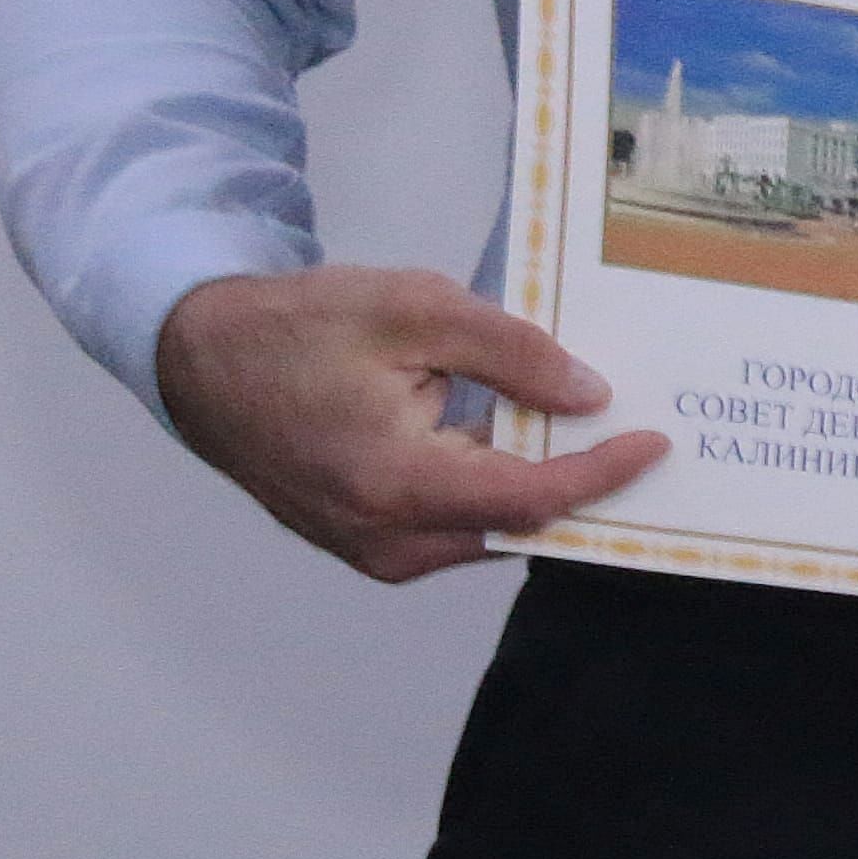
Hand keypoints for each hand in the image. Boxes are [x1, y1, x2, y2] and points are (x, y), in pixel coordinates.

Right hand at [148, 266, 670, 585]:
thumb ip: (513, 354)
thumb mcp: (417, 311)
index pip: (529, 498)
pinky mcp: (363, 539)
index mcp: (394, 483)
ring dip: (540, 488)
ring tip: (601, 440)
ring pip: (486, 530)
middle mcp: (382, 537)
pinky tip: (530, 446)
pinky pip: (452, 526)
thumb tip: (590, 396)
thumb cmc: (301, 328)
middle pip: (515, 525)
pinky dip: (495, 490)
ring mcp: (369, 547)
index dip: (601, 474)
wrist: (202, 359)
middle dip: (583, 488)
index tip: (654, 443)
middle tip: (646, 441)